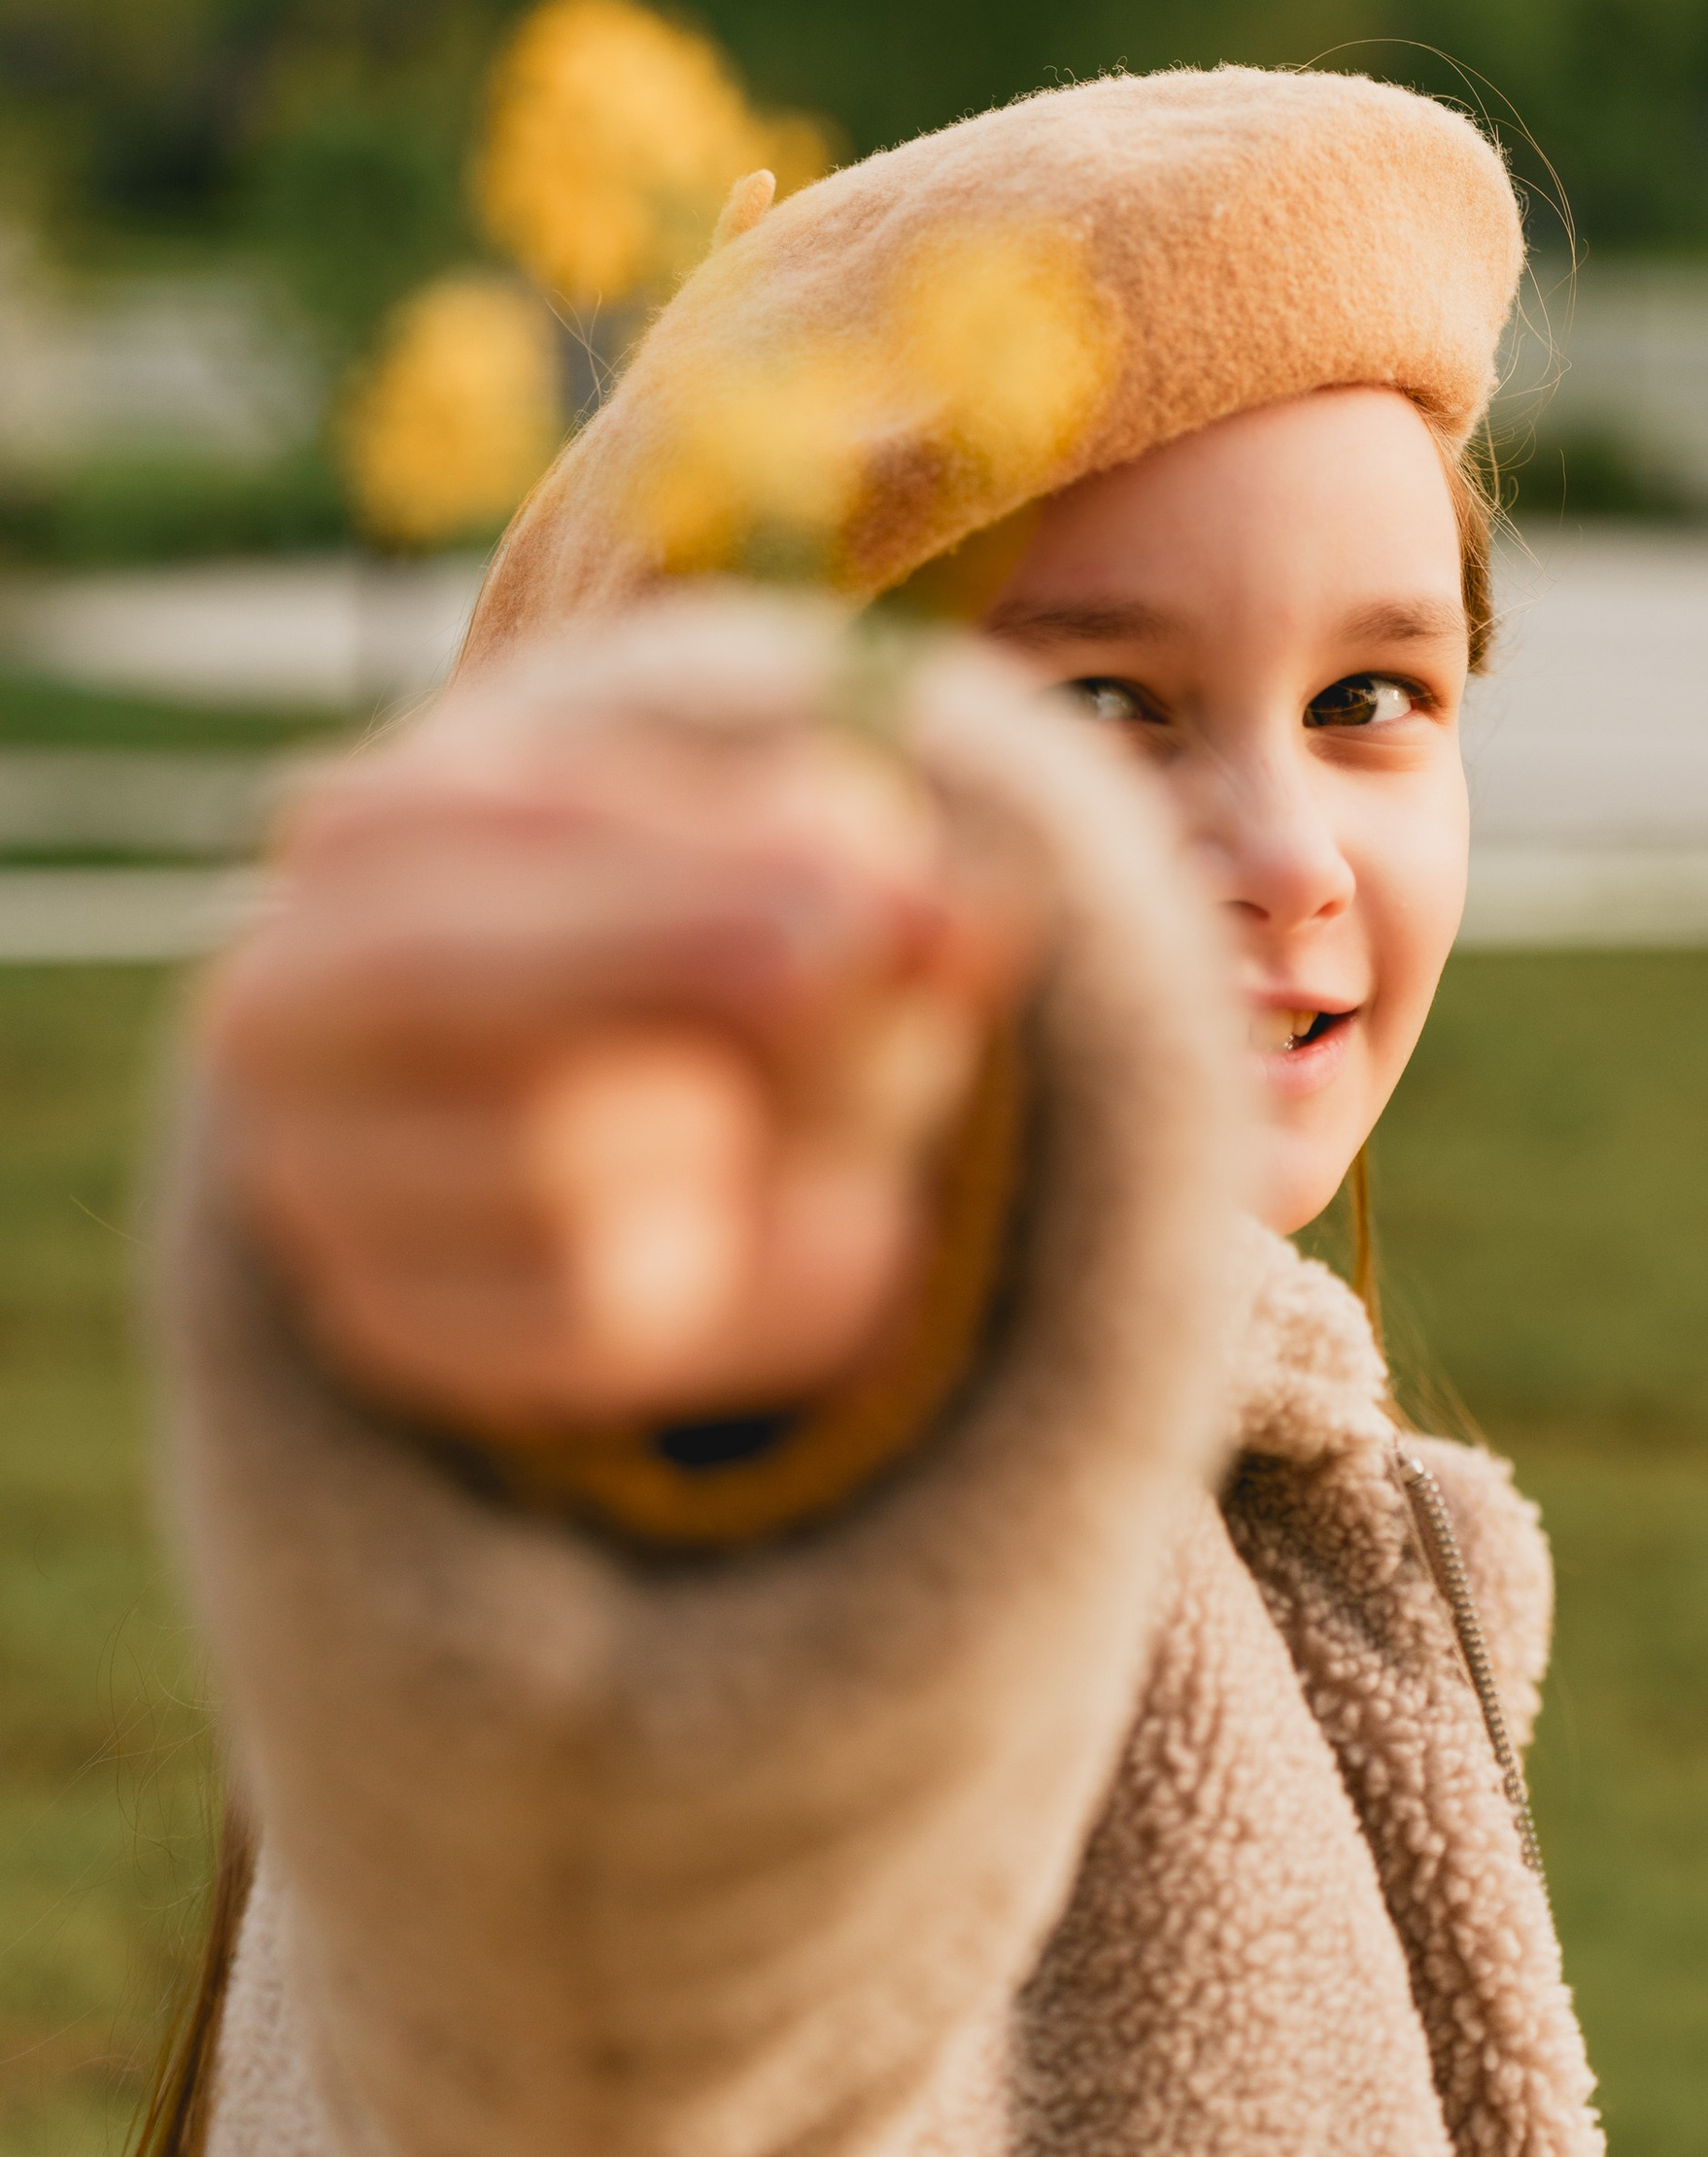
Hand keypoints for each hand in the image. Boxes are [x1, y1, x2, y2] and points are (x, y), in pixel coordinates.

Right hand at [203, 660, 1030, 1435]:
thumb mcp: (798, 867)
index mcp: (366, 830)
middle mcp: (285, 999)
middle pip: (460, 981)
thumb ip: (870, 882)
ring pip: (548, 1173)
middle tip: (850, 971)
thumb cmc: (707, 929)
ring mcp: (316, 1178)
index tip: (877, 895)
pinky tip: (735, 1212)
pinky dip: (711, 1270)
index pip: (506, 834)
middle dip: (676, 975)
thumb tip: (972, 925)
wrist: (627, 1102)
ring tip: (776, 1102)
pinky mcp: (385, 1325)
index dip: (702, 868)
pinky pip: (586, 1322)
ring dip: (726, 1136)